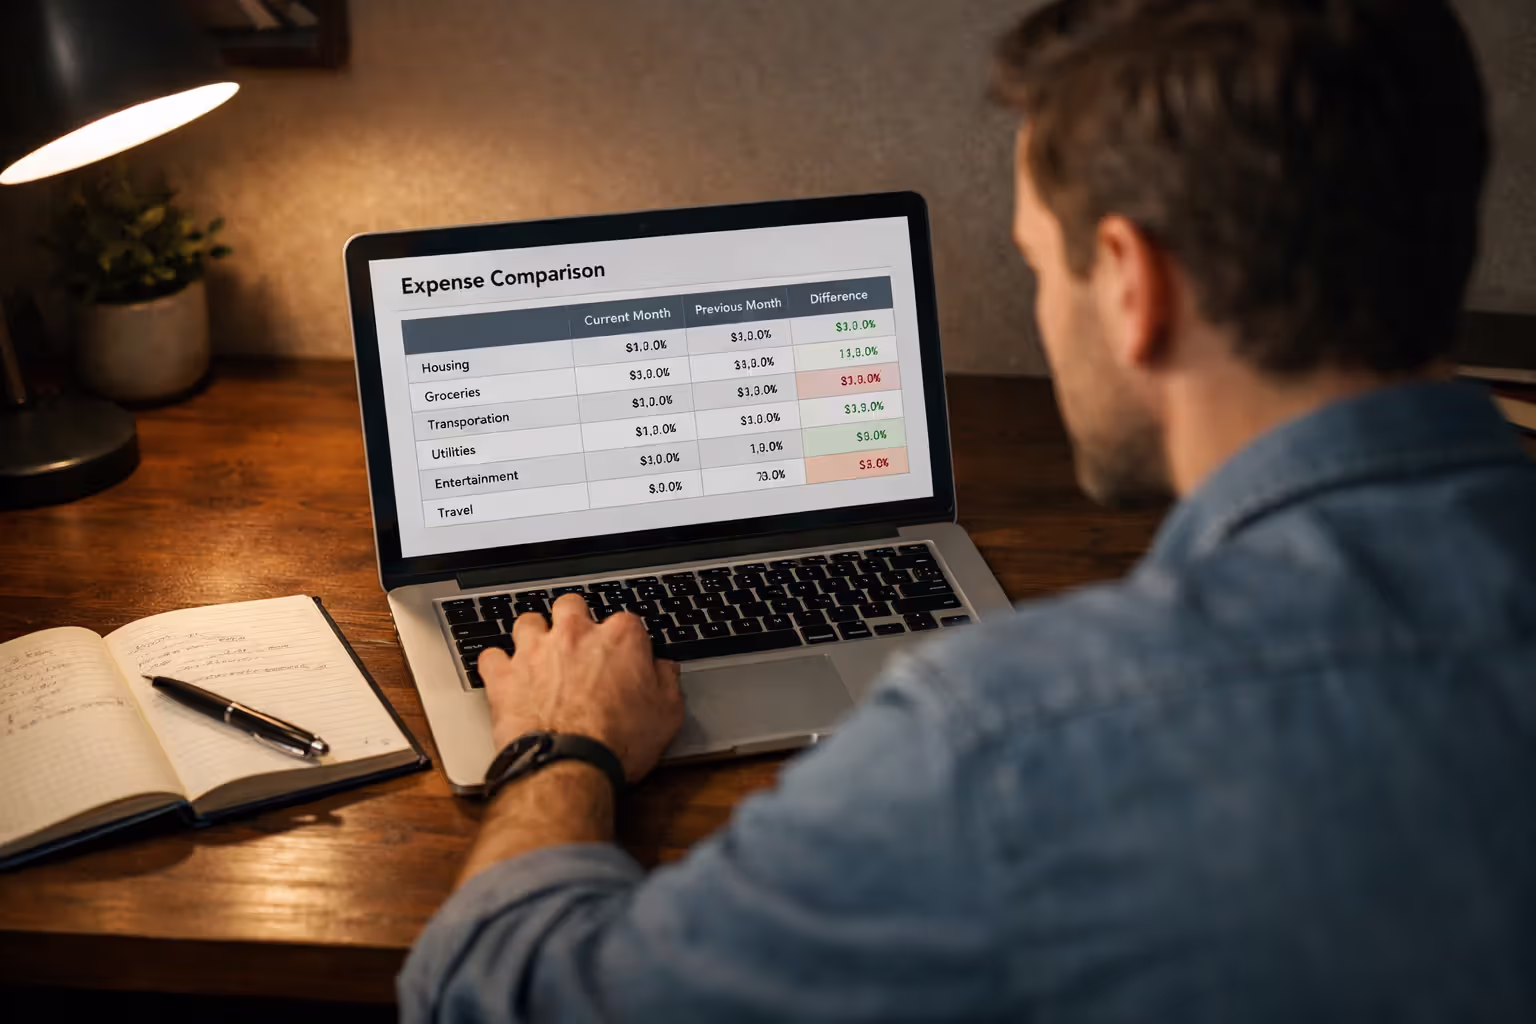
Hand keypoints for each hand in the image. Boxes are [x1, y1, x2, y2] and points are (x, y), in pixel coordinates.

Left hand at [477, 594, 683, 782]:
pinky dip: (498, 666)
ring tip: (540, 655)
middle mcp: (576, 634)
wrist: (570, 766)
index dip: (626, 641)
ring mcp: (536, 651)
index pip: (626, 621)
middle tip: (579, 645)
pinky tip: (506, 677)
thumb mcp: (668, 714)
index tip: (626, 659)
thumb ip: (667, 682)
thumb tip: (664, 669)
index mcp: (620, 638)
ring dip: (534, 635)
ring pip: (528, 621)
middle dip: (574, 620)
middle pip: (572, 605)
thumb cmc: (620, 743)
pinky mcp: (505, 675)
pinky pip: (491, 656)